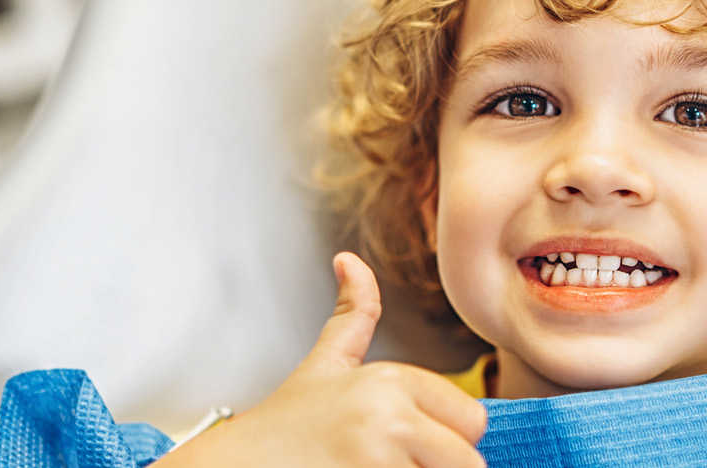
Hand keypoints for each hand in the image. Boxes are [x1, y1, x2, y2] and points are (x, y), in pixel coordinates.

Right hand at [154, 252, 487, 467]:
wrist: (234, 465)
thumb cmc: (284, 426)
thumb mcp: (324, 364)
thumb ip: (352, 315)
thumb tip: (350, 260)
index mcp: (391, 379)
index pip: (472, 419)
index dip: (445, 440)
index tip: (403, 444)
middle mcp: (390, 414)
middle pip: (468, 458)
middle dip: (438, 466)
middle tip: (390, 463)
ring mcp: (379, 458)